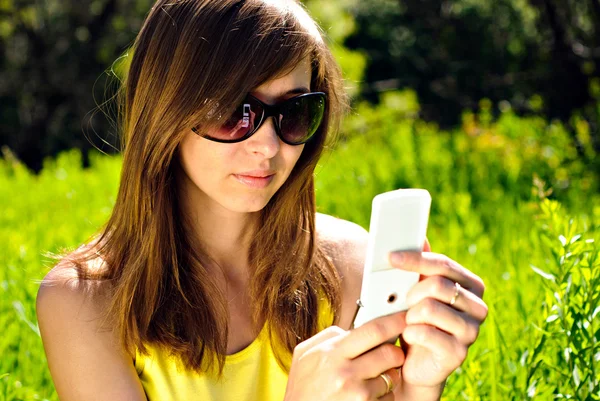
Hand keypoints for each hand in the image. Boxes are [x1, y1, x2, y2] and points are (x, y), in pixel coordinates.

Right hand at [284, 313, 406, 400]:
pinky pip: (389, 399)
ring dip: (388, 377)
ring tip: (371, 380)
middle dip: (395, 352)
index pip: (373, 330)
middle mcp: (345, 373)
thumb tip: (350, 328)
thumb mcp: (303, 357)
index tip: (404, 318)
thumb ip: (326, 338)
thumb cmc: (301, 391)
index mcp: (330, 353)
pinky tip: (366, 398)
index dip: (394, 321)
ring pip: (392, 377)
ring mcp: (357, 395)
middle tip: (389, 355)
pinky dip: (383, 397)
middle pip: (390, 353)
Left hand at [389, 240, 487, 391]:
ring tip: (408, 322)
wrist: (412, 365)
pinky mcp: (459, 353)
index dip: (415, 259)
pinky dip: (410, 334)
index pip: (443, 264)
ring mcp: (471, 331)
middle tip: (402, 302)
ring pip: (430, 308)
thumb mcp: (415, 290)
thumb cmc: (414, 320)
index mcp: (471, 285)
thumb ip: (420, 265)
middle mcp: (478, 306)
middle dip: (412, 293)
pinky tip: (410, 338)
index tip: (391, 256)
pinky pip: (425, 333)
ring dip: (409, 315)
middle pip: (438, 284)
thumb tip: (420, 237)